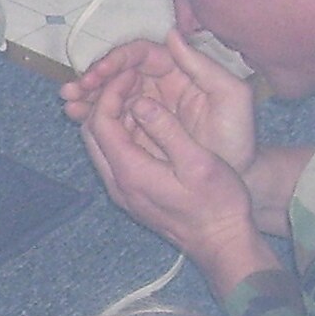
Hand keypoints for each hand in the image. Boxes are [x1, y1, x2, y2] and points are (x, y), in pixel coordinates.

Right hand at [63, 33, 252, 162]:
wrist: (240, 176)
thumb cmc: (239, 135)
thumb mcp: (231, 96)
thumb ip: (203, 66)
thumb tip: (171, 35)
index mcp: (179, 71)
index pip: (141, 55)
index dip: (119, 59)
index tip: (102, 71)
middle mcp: (159, 85)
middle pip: (119, 72)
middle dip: (95, 76)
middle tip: (76, 87)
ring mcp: (147, 108)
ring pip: (111, 93)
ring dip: (88, 95)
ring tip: (69, 102)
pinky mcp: (139, 131)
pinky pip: (112, 118)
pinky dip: (92, 115)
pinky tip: (76, 116)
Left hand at [80, 64, 272, 294]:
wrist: (222, 243)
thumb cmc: (218, 204)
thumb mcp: (198, 162)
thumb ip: (167, 130)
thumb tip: (142, 102)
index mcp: (131, 172)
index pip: (101, 122)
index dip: (112, 91)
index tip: (132, 72)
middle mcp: (118, 184)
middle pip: (92, 133)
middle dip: (104, 100)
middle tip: (128, 79)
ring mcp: (123, 192)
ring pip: (99, 146)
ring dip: (110, 117)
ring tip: (135, 94)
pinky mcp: (132, 196)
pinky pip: (111, 158)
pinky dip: (119, 134)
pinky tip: (142, 122)